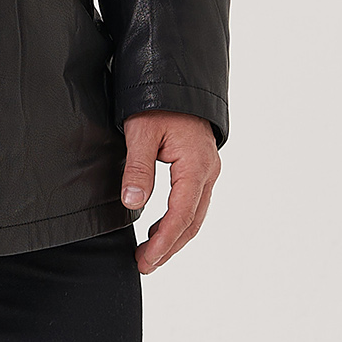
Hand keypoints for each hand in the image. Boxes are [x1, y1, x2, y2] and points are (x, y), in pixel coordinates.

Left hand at [121, 113, 219, 273]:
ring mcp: (208, 169)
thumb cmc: (159, 100)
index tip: (146, 260)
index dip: (164, 242)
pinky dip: (179, 221)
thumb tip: (133, 203)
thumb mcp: (140, 132)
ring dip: (175, 237)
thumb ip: (137, 168)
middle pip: (192, 221)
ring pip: (195, 214)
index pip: (181, 215)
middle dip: (169, 247)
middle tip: (145, 265)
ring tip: (151, 255)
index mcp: (195, 166)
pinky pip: (194, 202)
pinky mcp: (201, 166)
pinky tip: (162, 229)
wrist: (177, 76)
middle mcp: (208, 171)